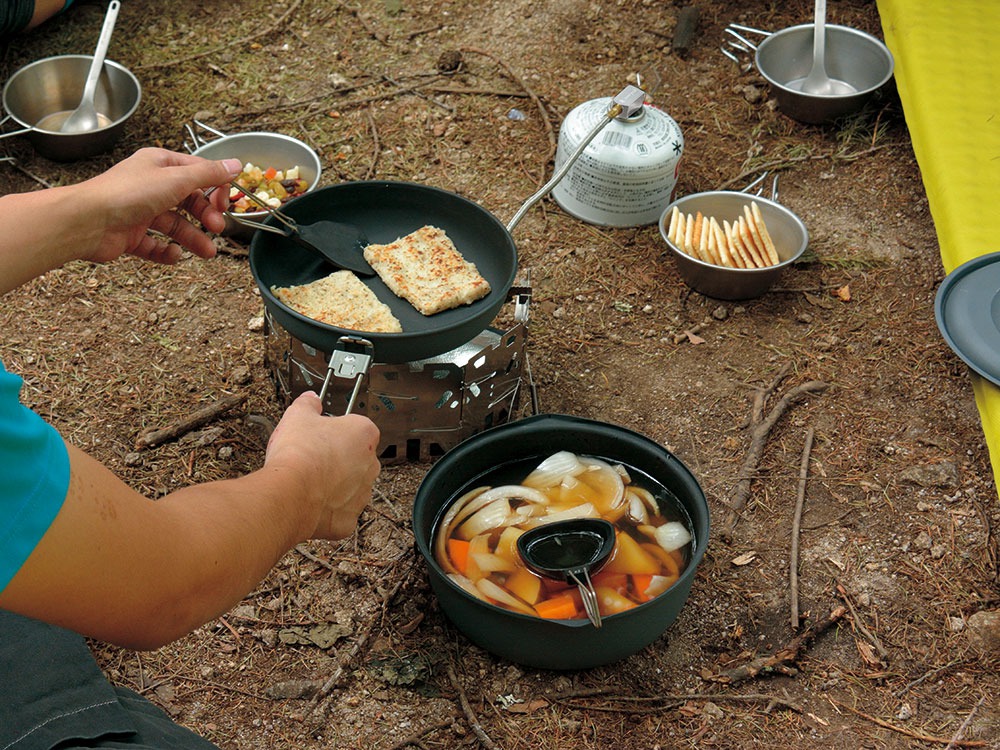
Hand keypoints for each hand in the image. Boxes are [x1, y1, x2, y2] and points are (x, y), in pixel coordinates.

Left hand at [79, 147, 241, 264]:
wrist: (87, 221)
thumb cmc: (125, 194)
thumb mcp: (176, 179)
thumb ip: (208, 174)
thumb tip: (235, 165)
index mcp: (160, 165)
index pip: (198, 174)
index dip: (216, 189)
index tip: (226, 204)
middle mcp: (151, 186)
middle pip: (189, 201)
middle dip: (206, 216)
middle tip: (216, 228)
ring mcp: (141, 211)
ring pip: (176, 226)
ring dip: (194, 239)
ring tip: (207, 252)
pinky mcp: (132, 235)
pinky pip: (156, 245)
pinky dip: (167, 252)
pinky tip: (174, 254)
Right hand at [264, 392, 381, 540]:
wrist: (290, 492)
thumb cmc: (298, 453)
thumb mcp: (298, 415)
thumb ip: (308, 404)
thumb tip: (310, 398)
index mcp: (364, 434)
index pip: (355, 428)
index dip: (334, 432)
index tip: (320, 435)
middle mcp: (371, 465)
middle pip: (355, 458)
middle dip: (337, 459)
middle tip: (311, 459)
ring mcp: (362, 494)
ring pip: (350, 487)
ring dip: (334, 486)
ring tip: (307, 482)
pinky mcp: (349, 520)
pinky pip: (339, 514)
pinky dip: (326, 511)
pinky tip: (309, 503)